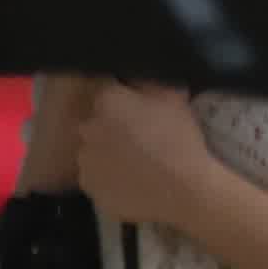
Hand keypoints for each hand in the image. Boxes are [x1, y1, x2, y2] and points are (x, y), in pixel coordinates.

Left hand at [67, 80, 222, 235]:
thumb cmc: (178, 139)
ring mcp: (85, 161)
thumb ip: (149, 81)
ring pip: (94, 152)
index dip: (124, 100)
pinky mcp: (89, 188)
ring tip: (136, 164)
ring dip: (108, 154)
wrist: (181, 190)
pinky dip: (109, 180)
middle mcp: (87, 128)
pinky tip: (131, 183)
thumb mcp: (174, 97)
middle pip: (97, 122)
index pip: (108, 91)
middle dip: (113, 127)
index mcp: (106, 102)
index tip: (139, 110)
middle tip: (140, 138)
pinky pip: (97, 179)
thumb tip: (135, 78)